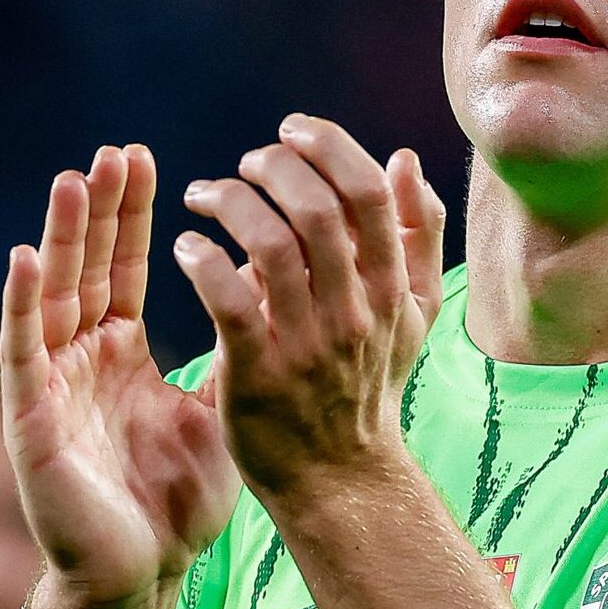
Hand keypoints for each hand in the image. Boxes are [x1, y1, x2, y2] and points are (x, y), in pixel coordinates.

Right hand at [0, 144, 241, 608]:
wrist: (141, 576)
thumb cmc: (174, 503)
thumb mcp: (214, 412)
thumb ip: (229, 353)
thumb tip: (264, 294)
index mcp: (120, 355)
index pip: (123, 269)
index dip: (132, 216)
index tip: (146, 160)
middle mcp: (80, 360)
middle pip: (86, 268)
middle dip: (101, 210)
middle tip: (115, 151)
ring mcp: (51, 387)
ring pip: (52, 296)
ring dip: (62, 237)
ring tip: (74, 179)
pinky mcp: (31, 421)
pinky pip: (23, 354)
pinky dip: (20, 305)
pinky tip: (25, 258)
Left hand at [172, 114, 447, 507]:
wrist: (340, 478)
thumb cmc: (369, 384)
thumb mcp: (414, 312)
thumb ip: (419, 234)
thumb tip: (407, 158)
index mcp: (393, 287)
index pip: (368, 192)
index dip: (327, 145)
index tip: (291, 130)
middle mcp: (355, 311)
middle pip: (318, 210)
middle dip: (274, 168)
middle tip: (246, 164)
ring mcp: (308, 343)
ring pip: (271, 246)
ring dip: (231, 204)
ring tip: (206, 196)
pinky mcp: (259, 373)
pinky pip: (229, 301)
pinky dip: (204, 260)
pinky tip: (188, 247)